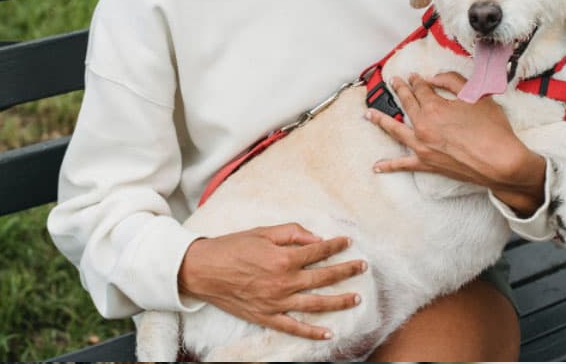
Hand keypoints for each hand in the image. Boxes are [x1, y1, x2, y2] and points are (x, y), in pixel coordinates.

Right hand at [178, 223, 366, 339]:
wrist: (203, 270)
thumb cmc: (232, 247)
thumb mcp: (263, 232)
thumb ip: (293, 233)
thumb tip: (317, 239)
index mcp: (284, 258)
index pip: (318, 251)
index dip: (335, 246)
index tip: (347, 242)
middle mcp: (284, 282)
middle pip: (323, 277)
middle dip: (346, 271)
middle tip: (362, 267)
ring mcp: (276, 303)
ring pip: (316, 304)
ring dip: (339, 302)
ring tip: (356, 298)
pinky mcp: (266, 317)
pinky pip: (293, 327)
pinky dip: (312, 332)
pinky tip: (329, 333)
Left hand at [365, 72, 545, 215]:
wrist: (500, 162)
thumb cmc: (492, 130)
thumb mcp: (477, 96)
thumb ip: (453, 82)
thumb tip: (434, 78)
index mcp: (434, 107)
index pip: (421, 89)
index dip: (417, 81)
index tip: (415, 77)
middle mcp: (423, 126)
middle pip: (406, 104)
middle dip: (400, 91)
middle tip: (394, 83)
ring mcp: (422, 146)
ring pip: (395, 129)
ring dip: (381, 120)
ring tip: (369, 114)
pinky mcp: (426, 164)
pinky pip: (403, 164)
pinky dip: (389, 166)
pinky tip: (377, 166)